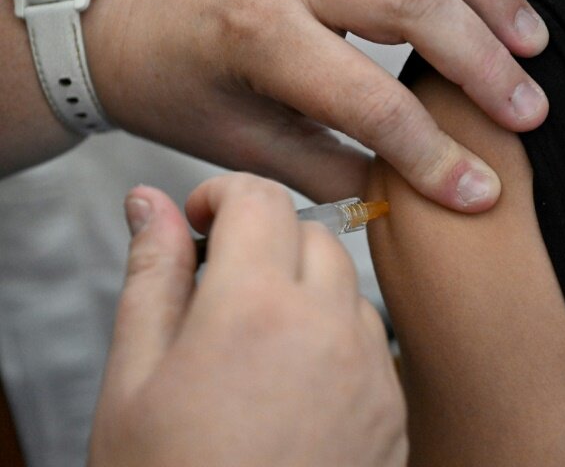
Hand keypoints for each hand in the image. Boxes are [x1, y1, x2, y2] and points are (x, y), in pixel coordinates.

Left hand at [83, 0, 548, 211]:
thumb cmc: (178, 90)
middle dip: (480, 61)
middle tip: (529, 111)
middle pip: (410, 1)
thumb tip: (400, 190)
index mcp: (257, 36)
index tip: (479, 191)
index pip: (368, 100)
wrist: (127, 21)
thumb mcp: (242, 147)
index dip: (432, 152)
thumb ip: (326, 169)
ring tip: (532, 45)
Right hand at [89, 173, 406, 465]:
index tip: (201, 222)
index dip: (223, 196)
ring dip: (303, 287)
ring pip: (345, 283)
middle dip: (264, 239)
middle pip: (310, 233)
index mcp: (253, 311)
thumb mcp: (133, 380)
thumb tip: (151, 206)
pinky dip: (335, 333)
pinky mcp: (392, 407)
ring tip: (257, 340)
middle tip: (223, 285)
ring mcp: (369, 369)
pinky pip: (370, 336)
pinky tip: (296, 379)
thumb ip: (152, 277)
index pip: (260, 199)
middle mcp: (326, 329)